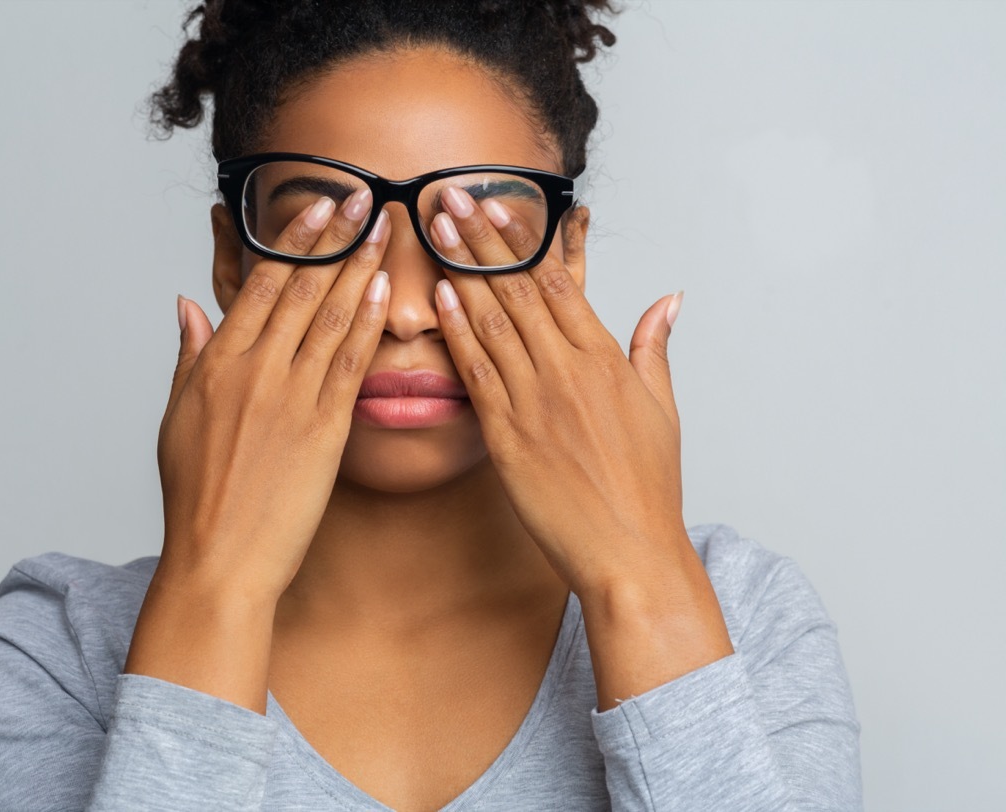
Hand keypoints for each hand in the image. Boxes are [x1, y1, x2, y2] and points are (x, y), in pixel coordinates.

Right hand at [156, 191, 390, 600]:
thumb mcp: (175, 418)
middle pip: (301, 288)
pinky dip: (368, 324)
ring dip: (360, 267)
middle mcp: (255, 370)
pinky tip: (384, 292)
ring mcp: (291, 397)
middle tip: (364, 197)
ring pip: (331, 316)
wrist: (220, 558)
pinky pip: (351, 364)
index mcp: (217, 363)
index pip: (261, 284)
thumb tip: (189, 305)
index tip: (318, 206)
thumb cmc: (195, 495)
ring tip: (384, 229)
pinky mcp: (325, 429)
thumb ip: (188, 355)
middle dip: (335, 238)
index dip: (293, 240)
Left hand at [428, 185, 692, 596]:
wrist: (630, 551)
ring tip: (436, 230)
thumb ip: (653, 348)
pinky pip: (478, 373)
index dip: (523, 240)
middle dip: (482, 239)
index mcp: (605, 359)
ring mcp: (536, 401)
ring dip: (460, 271)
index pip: (558, 281)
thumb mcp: (662, 408)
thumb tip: (668, 300)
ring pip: (492, 321)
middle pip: (518, 289)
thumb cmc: (647, 486)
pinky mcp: (508, 436)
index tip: (496, 204)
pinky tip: (439, 298)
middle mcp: (568, 371)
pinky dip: (456, 332)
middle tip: (449, 196)